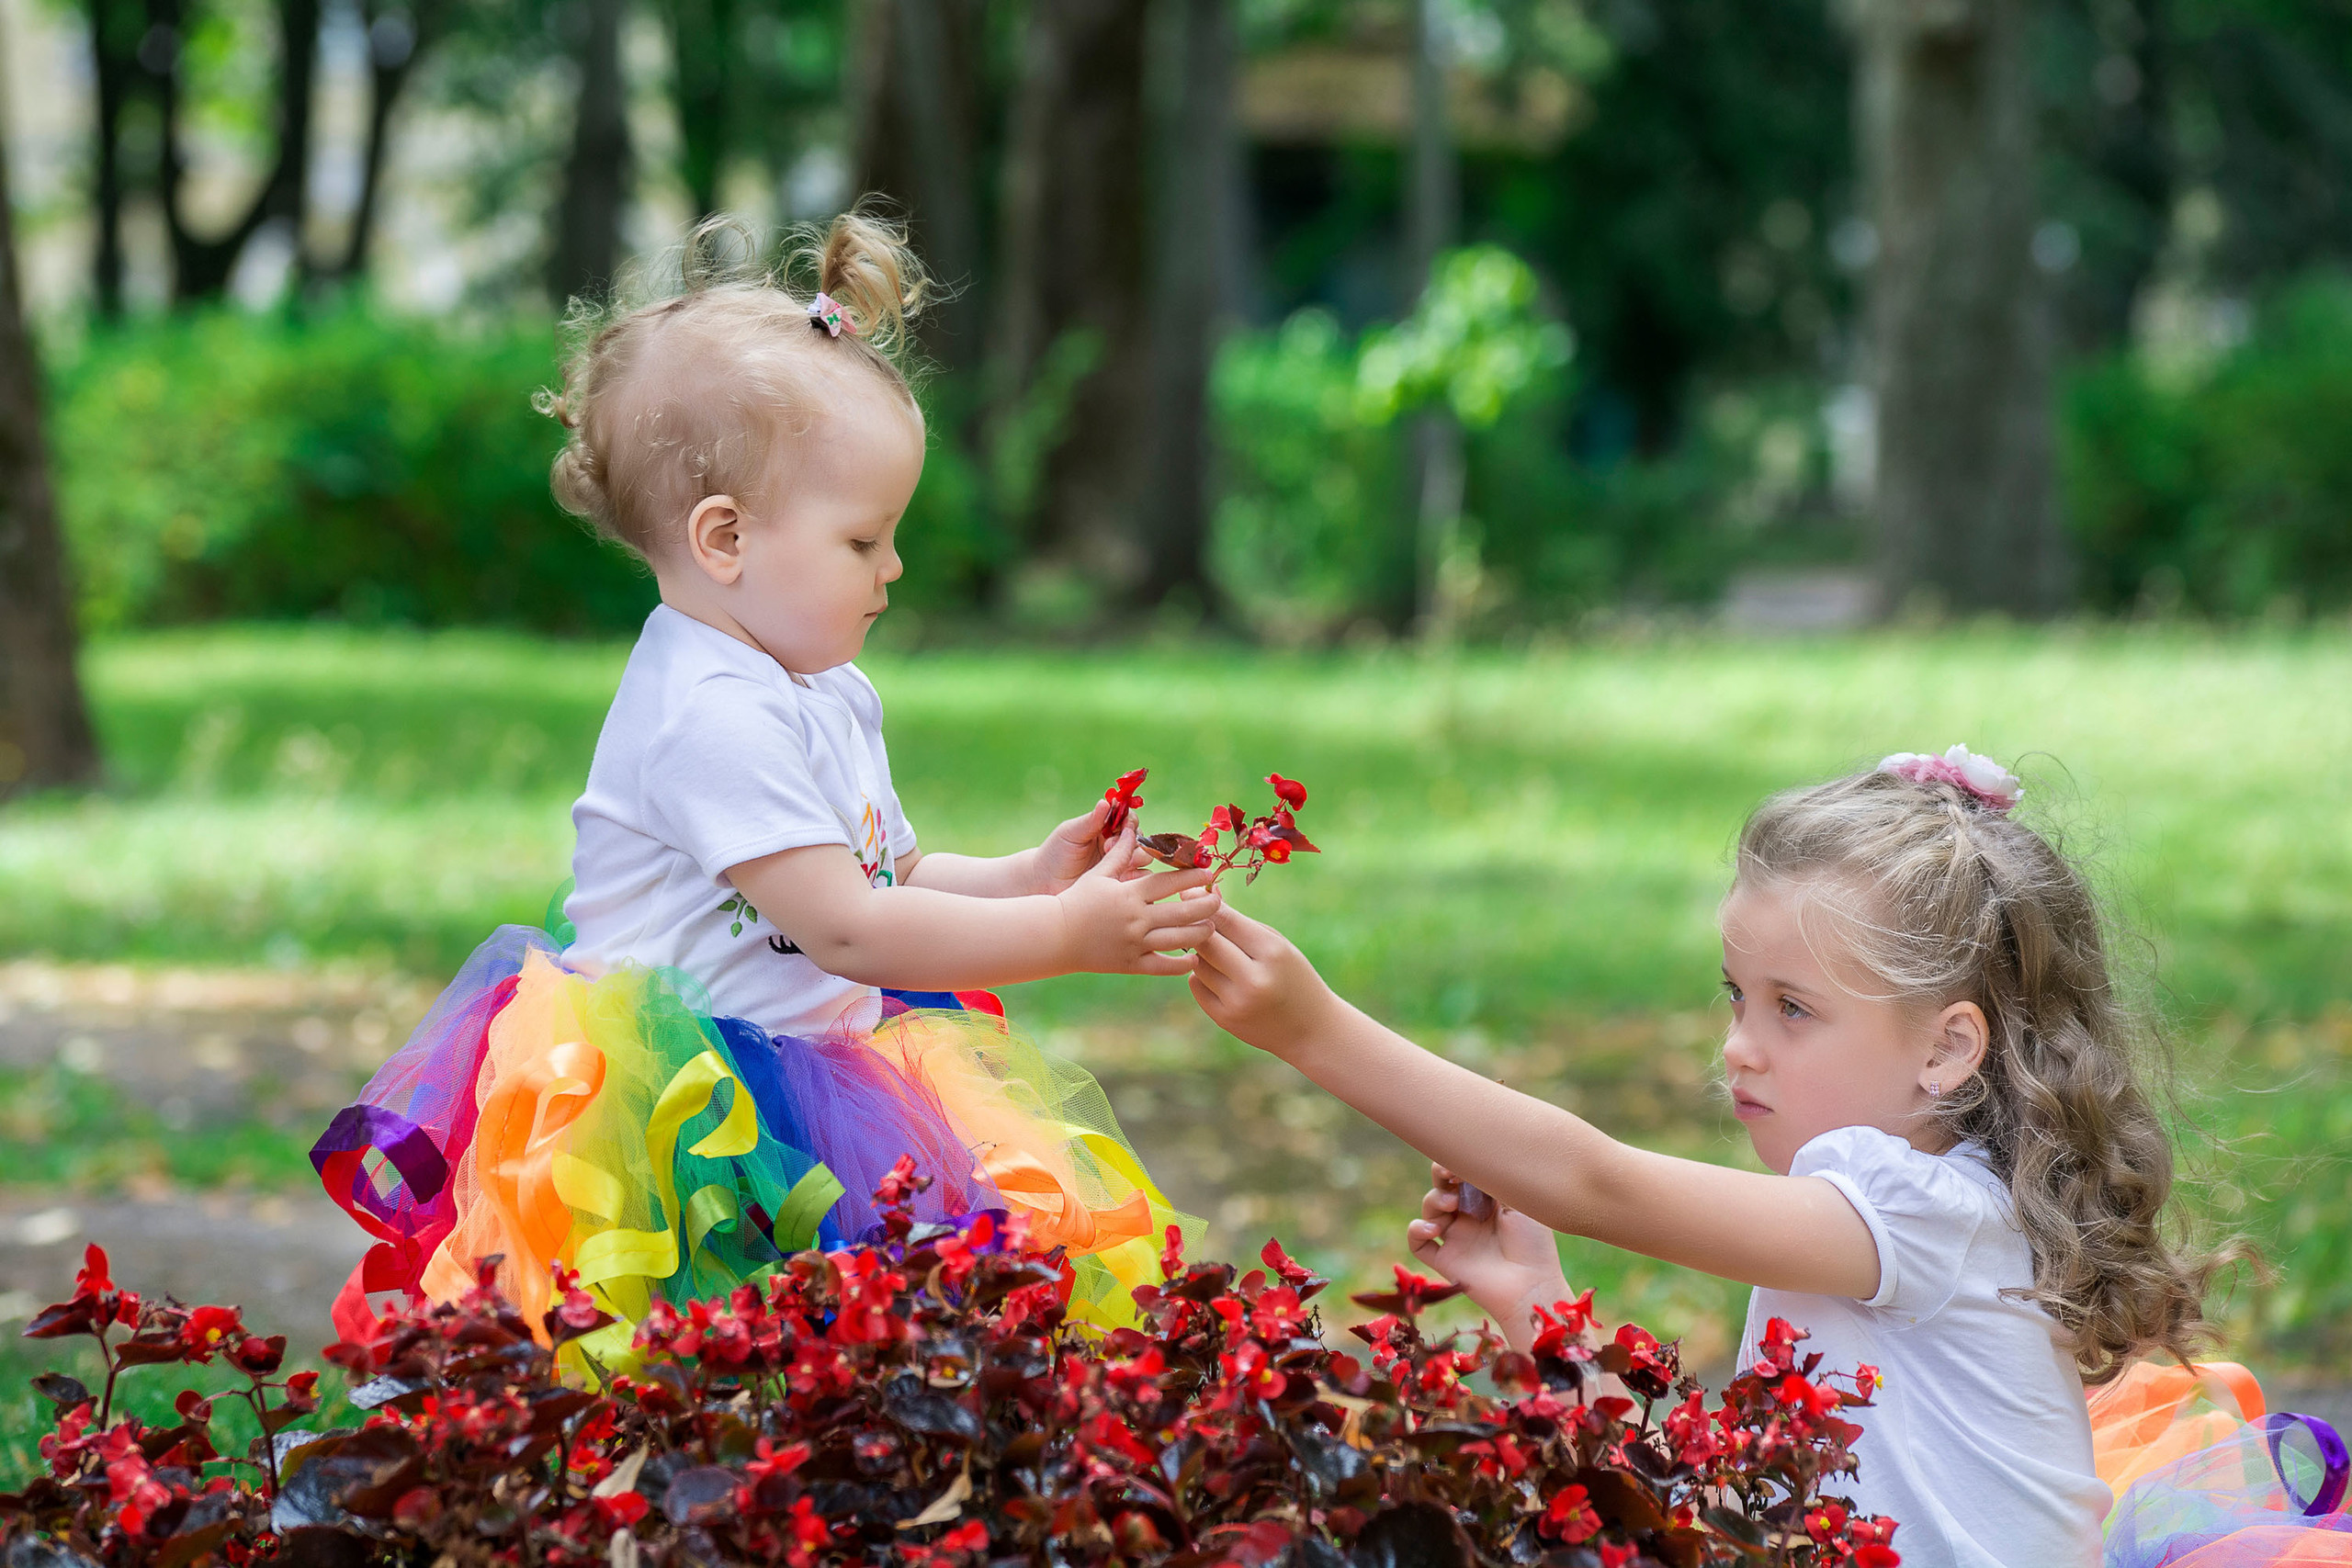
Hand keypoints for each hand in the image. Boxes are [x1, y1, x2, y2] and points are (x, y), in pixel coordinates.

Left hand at [1029, 798, 1144, 894]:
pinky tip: (1125, 877)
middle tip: (1108, 847)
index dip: (1128, 820)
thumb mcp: (1071, 833)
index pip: (1128, 819)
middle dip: (1131, 840)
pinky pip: (1140, 879)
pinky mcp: (1121, 884)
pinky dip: (1140, 877)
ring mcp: (1121, 864)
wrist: (1045, 882)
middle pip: (1140, 837)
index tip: (1120, 825)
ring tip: (1117, 863)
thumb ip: (1090, 820)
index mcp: (1106, 828)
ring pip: (1144, 857)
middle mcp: (1117, 845)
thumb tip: (1106, 801)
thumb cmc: (1055, 853)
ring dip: (1136, 856)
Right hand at [1053, 825, 1219, 974]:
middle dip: (1206, 906)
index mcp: (1129, 894)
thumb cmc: (1076, 900)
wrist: (1054, 935)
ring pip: (1178, 940)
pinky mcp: (1130, 964)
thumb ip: (1121, 854)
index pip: (1169, 883)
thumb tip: (1134, 827)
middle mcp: (1136, 919)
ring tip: (1211, 928)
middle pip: (1182, 912)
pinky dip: (1180, 965)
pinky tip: (1194, 960)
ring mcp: (1134, 943)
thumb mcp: (1098, 874)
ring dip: (1200, 934)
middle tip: (1219, 901)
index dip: (1193, 876)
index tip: (1210, 873)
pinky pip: (1162, 967)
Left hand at [1187, 904, 1340, 1058]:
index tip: (1187, 892)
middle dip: (1197, 928)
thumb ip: (1240, 923)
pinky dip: (1201, 976)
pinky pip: (1196, 985)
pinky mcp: (1224, 1019)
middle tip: (1192, 918)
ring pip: (1197, 964)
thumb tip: (1202, 895)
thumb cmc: (1293, 976)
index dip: (1203, 904)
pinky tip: (1221, 977)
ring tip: (1221, 954)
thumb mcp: (1277, 944)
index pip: (1227, 922)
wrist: (1310, 1028)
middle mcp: (1253, 979)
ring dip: (1202, 954)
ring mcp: (1237, 1002)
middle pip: (1206, 942)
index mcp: (1272, 953)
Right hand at [1407, 1163, 1572, 1350]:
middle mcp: (1470, 1218)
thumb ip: (1496, 1179)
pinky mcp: (1445, 1260)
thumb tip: (1476, 1155)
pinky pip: (1417, 1243)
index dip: (1458, 1163)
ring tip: (1451, 1205)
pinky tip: (1433, 1229)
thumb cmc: (1535, 1245)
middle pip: (1444, 1187)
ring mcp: (1457, 1239)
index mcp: (1490, 1202)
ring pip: (1430, 1211)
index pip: (1465, 1175)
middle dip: (1441, 1175)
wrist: (1533, 1287)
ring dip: (1433, 1201)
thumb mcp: (1521, 1203)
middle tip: (1449, 1174)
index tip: (1462, 1158)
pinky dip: (1417, 1230)